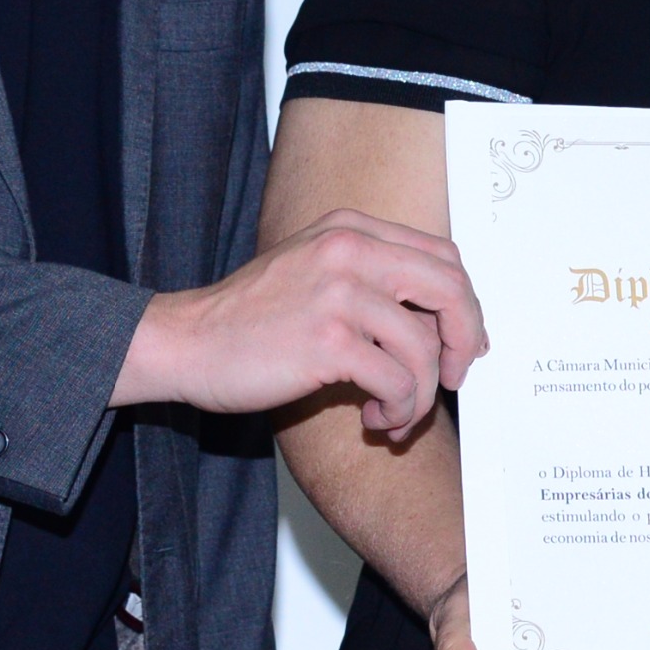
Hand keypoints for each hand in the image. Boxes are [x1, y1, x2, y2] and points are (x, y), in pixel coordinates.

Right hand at [118, 209, 484, 439]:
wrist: (185, 343)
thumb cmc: (251, 319)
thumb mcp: (316, 272)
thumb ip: (374, 280)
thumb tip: (446, 322)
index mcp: (352, 229)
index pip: (443, 257)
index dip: (464, 306)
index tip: (459, 344)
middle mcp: (350, 251)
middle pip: (451, 290)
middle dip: (463, 343)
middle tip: (452, 379)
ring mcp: (339, 294)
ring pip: (424, 348)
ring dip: (421, 395)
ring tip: (395, 415)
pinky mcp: (328, 341)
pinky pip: (397, 382)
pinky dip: (398, 410)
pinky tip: (374, 419)